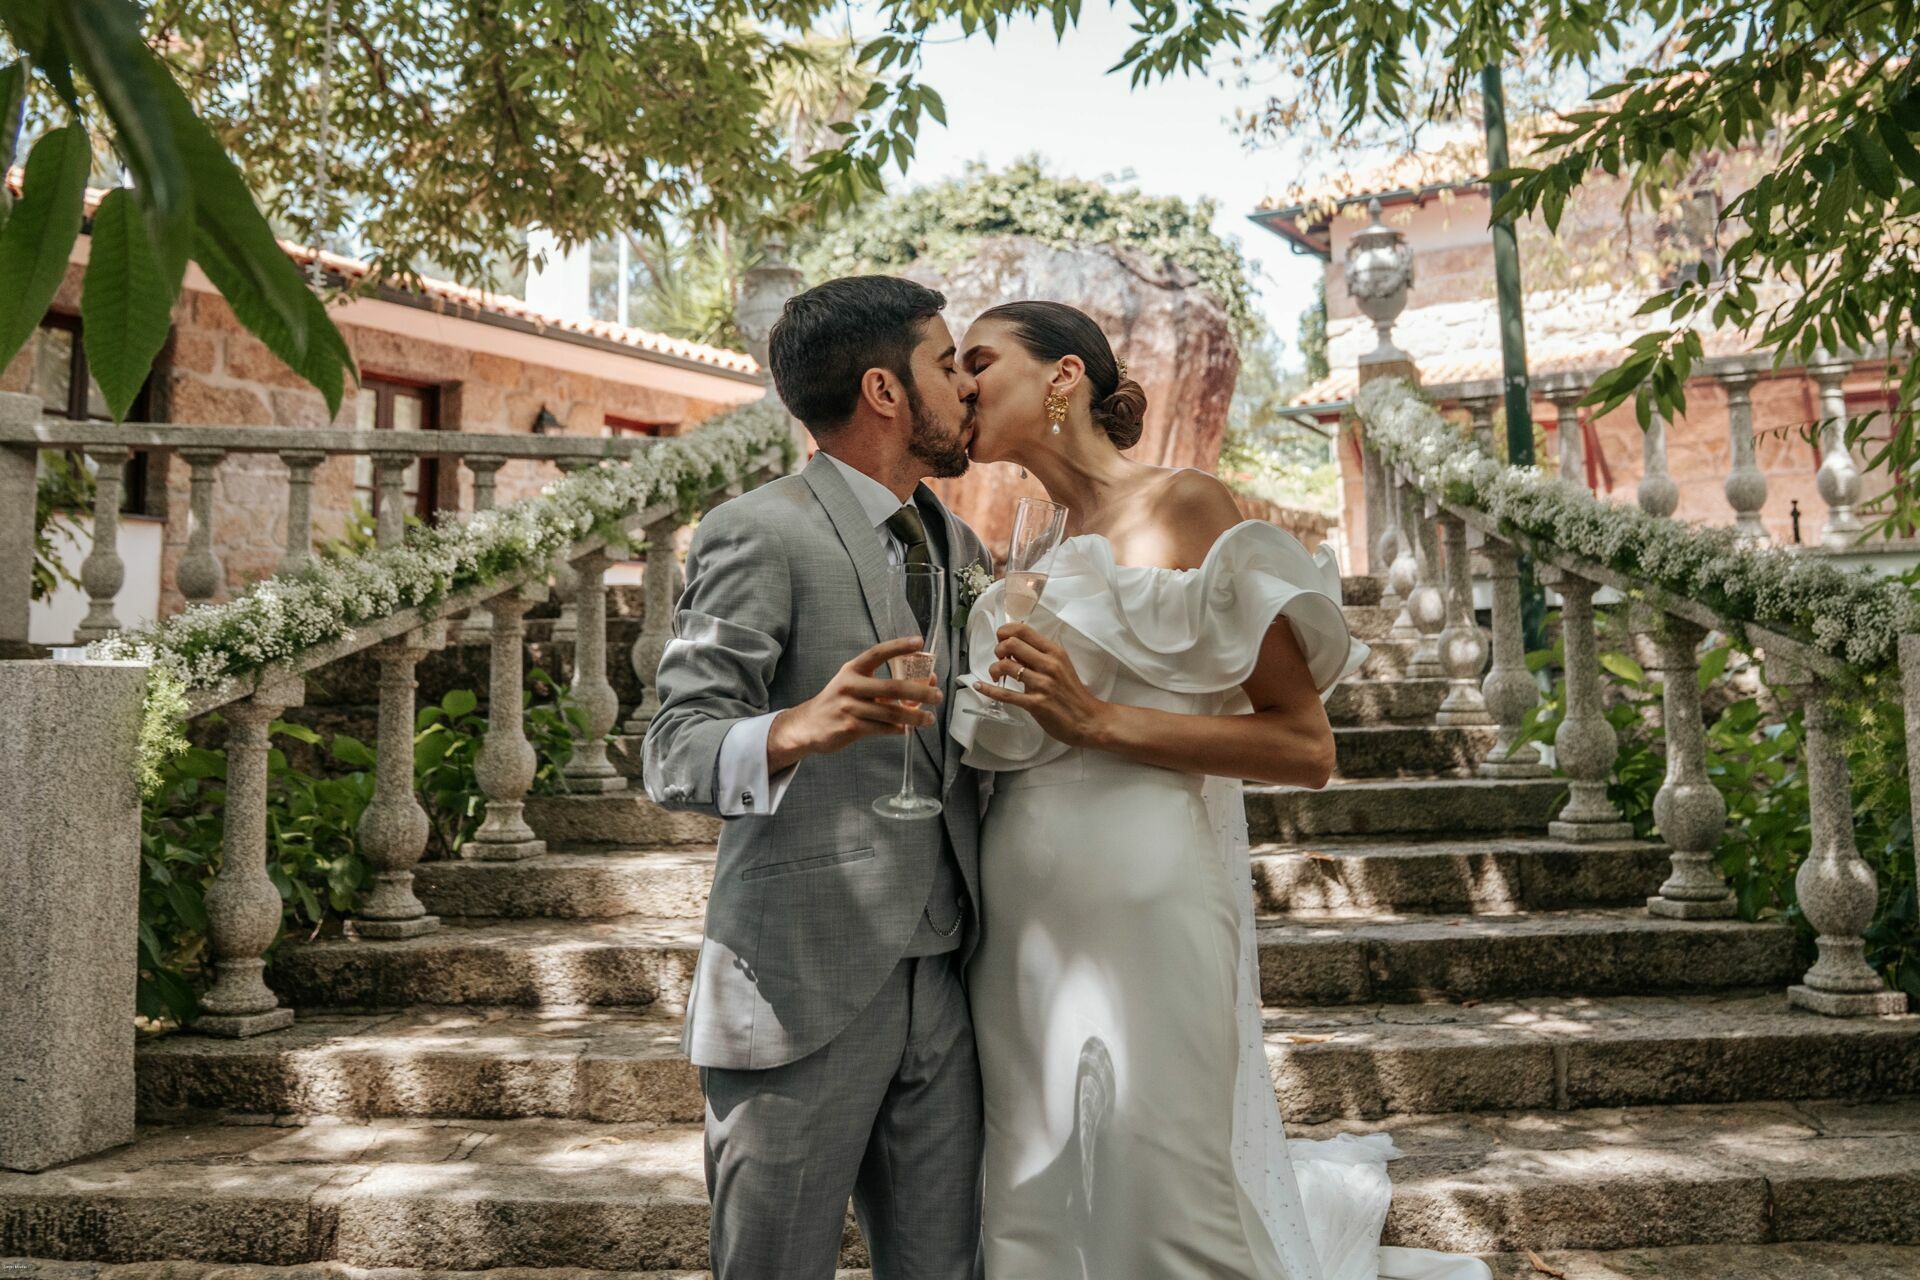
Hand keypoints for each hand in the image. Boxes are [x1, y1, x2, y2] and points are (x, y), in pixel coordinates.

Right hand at [767, 636, 941, 769]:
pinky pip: (882, 729)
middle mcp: (850, 686)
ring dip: (914, 716)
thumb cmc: (838, 702)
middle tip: (937, 696)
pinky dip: (897, 729)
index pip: (878, 653)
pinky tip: (905, 729)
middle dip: (920, 692)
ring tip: (928, 718)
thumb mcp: (852, 685)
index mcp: (852, 670)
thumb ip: (880, 685)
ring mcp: (850, 707)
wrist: (808, 725)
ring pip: (891, 712)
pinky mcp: (850, 727)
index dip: (899, 646)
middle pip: (892, 688)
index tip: (919, 642)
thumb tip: (919, 687)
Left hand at [973, 623, 1110, 748]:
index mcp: (1055, 652)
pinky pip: (1006, 694)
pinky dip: (989, 689)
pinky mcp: (1036, 704)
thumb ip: (1038, 657)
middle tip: (999, 658)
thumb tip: (1014, 649)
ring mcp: (1042, 684)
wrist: (1089, 720)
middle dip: (998, 649)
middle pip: (1011, 644)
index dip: (1005, 631)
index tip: (1000, 637)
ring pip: (1006, 666)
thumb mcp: (1061, 667)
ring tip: (995, 675)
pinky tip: (980, 686)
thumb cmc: (1073, 694)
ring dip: (993, 669)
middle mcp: (1048, 665)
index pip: (1023, 630)